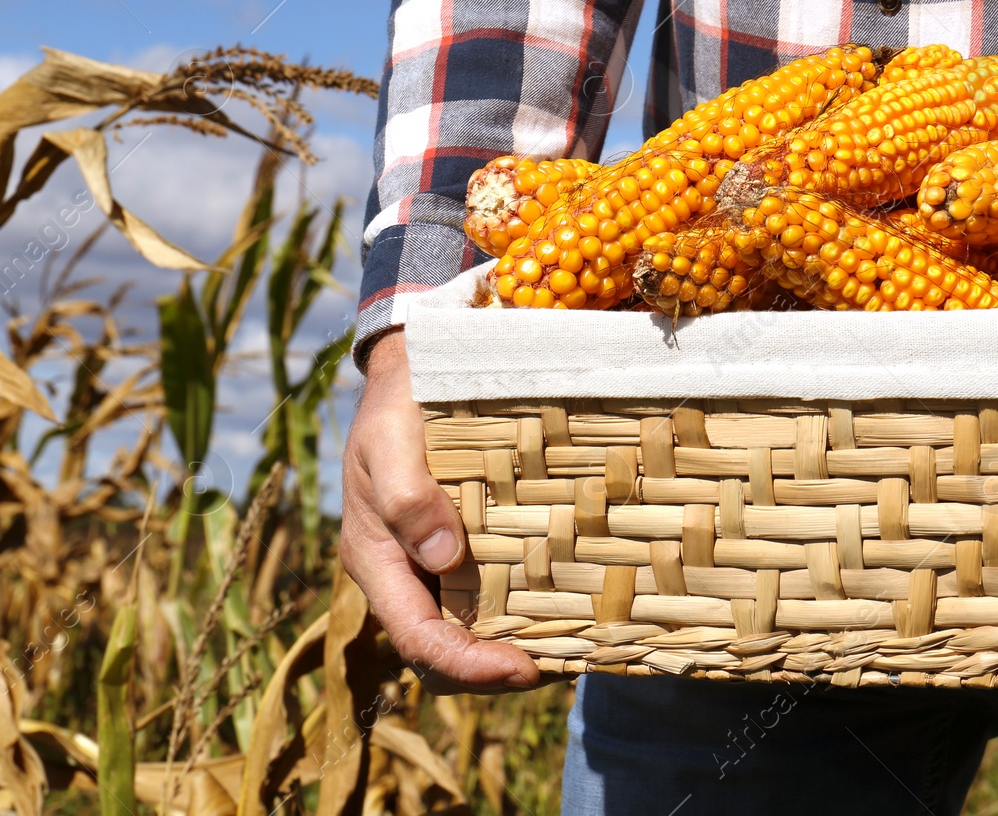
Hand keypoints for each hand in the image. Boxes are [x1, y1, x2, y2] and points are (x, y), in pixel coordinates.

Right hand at [340, 328, 540, 693]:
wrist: (412, 373)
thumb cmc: (398, 405)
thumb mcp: (390, 441)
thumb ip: (407, 497)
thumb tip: (443, 560)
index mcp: (378, 562)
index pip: (419, 640)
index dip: (468, 666)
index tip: (521, 670)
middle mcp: (406, 574)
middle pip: (445, 651)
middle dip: (495, 670)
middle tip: (560, 667)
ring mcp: (433, 563)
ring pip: (469, 629)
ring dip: (513, 646)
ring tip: (573, 648)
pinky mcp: (463, 545)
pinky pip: (488, 593)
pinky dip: (521, 609)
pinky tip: (566, 604)